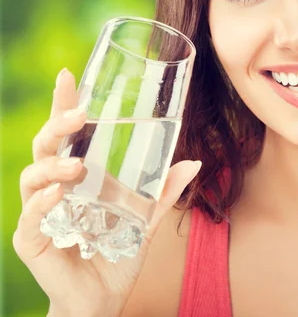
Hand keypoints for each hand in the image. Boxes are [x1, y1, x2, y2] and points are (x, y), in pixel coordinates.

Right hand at [13, 68, 200, 315]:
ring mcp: (42, 213)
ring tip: (75, 167)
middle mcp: (56, 189)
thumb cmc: (118, 253)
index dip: (64, 106)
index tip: (69, 75)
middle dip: (57, 127)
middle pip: (47, 147)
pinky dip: (42, 202)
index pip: (68, 136)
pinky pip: (31, 217)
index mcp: (80, 177)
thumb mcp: (145, 218)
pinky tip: (57, 194)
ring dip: (52, 167)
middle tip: (78, 116)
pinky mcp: (33, 241)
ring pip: (31, 177)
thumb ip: (164, 192)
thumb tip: (195, 163)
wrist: (104, 298)